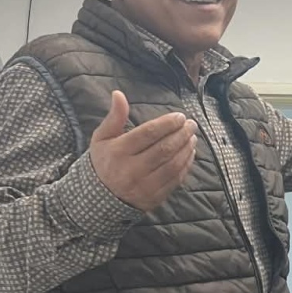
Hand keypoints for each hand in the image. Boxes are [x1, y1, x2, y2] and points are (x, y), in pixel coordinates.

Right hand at [88, 91, 197, 211]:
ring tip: (192, 136)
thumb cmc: (103, 161)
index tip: (180, 116)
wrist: (100, 198)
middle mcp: (132, 170)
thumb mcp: (102, 137)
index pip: (149, 134)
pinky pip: (175, 179)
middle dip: (181, 134)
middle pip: (164, 149)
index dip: (167, 123)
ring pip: (172, 164)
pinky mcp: (154, 197)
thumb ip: (114, 116)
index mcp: (119, 152)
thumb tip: (118, 94)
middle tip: (191, 124)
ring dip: (186, 148)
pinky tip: (189, 153)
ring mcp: (144, 186)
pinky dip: (186, 165)